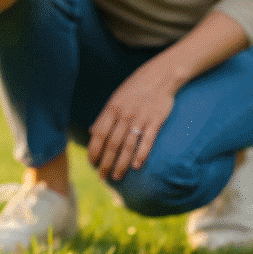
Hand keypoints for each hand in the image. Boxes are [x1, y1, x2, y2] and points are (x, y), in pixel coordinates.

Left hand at [87, 62, 176, 180]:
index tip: (91, 162)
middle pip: (113, 143)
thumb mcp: (116, 98)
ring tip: (117, 176)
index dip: (94, 149)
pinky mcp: (156, 121)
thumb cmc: (136, 87)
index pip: (100, 133)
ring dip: (121, 163)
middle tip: (102, 177)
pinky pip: (147, 141)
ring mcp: (141, 119)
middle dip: (106, 162)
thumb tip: (93, 132)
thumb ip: (105, 116)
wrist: (161, 76)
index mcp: (112, 108)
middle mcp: (125, 115)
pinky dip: (141, 154)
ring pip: (128, 146)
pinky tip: (136, 166)